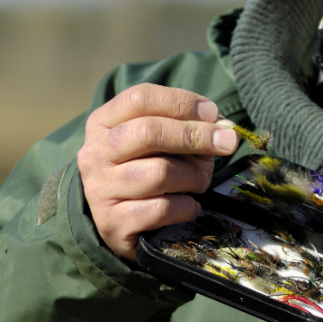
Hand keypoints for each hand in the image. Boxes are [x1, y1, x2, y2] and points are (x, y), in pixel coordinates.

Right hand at [76, 83, 239, 261]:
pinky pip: (162, 209)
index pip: (140, 98)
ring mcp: (100, 190)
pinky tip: (190, 206)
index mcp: (103, 123)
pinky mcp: (113, 222)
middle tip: (227, 142)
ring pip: (160, 173)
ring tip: (200, 182)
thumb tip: (224, 128)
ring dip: (194, 176)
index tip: (213, 113)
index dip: (182, 102)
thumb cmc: (146, 171)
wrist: (118, 223)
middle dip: (196, 135)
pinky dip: (187, 207)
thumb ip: (190, 129)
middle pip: (149, 132)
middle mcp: (95, 154)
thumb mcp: (162, 144)